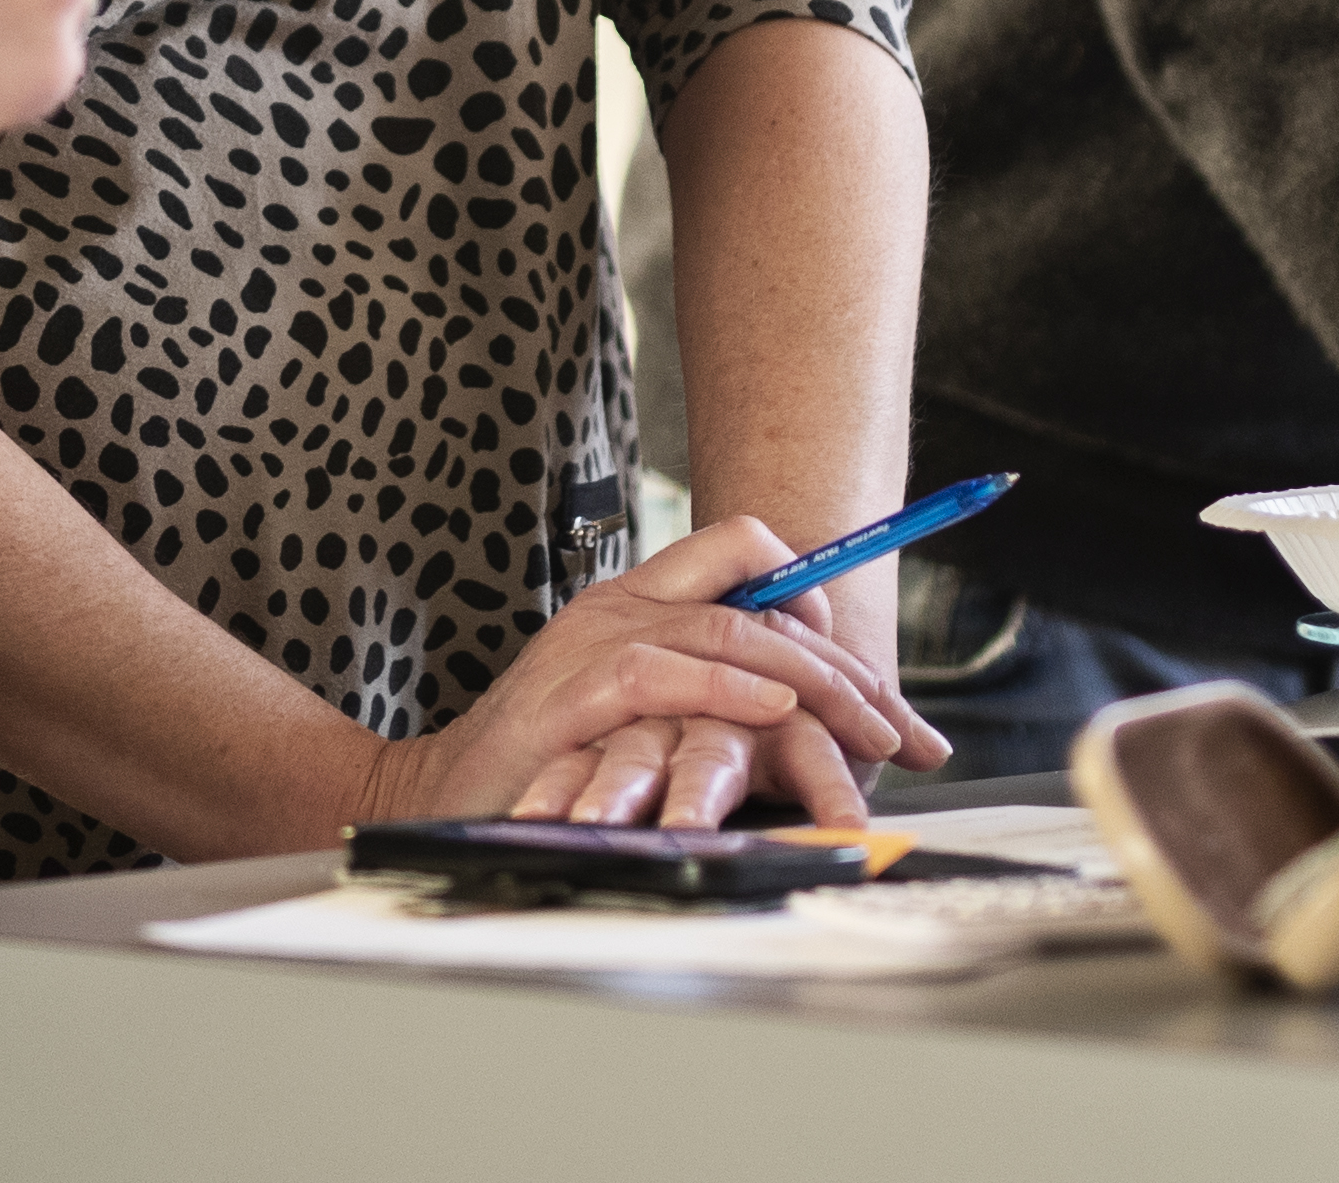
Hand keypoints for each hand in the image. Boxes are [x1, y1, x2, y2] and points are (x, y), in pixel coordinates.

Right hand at [376, 517, 944, 833]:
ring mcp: (597, 643)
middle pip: (756, 590)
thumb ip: (699, 689)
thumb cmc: (549, 758)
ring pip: (728, 628)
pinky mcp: (575, 696)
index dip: (810, 587)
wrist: (444, 795)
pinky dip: (731, 688)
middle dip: (839, 654)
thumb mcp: (637, 709)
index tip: (858, 664)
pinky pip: (665, 673)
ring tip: (864, 721)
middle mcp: (623, 604)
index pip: (743, 544)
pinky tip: (777, 710)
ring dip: (811, 674)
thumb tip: (801, 707)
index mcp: (639, 595)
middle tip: (894, 719)